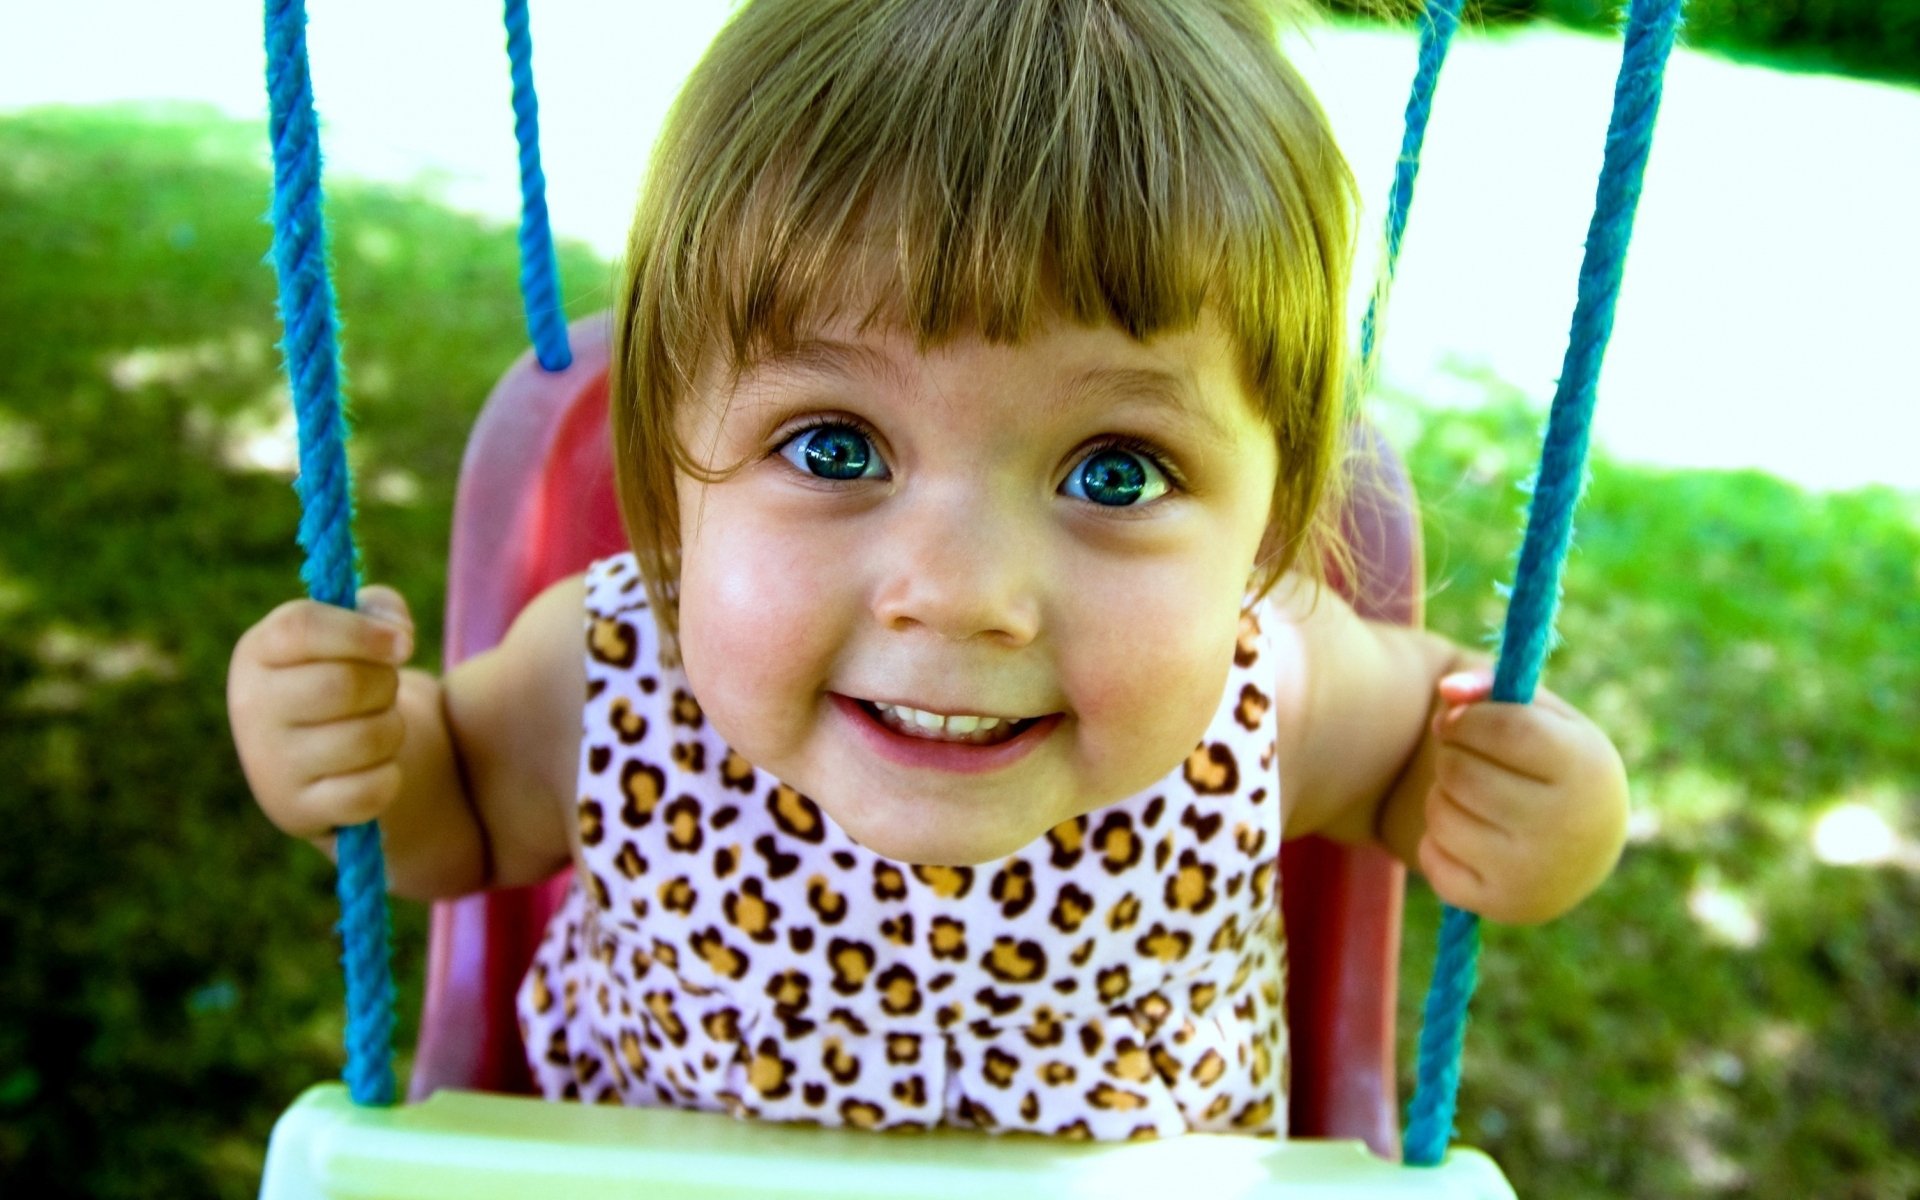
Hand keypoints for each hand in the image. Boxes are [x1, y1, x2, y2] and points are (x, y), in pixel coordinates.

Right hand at [228, 586, 415, 840]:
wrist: (325, 762)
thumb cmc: (345, 677)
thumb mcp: (356, 632)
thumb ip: (380, 611)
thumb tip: (397, 635)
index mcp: (258, 652)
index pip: (301, 628)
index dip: (362, 632)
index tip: (404, 645)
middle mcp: (251, 707)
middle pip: (344, 684)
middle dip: (385, 685)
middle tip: (383, 690)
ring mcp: (269, 765)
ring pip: (365, 738)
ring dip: (391, 730)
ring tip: (375, 726)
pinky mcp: (296, 812)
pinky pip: (370, 791)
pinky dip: (388, 778)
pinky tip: (372, 770)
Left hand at [1419, 669, 1628, 923]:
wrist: (1585, 849)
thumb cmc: (1554, 764)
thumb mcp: (1543, 717)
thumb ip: (1493, 690)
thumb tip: (1447, 691)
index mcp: (1586, 767)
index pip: (1505, 728)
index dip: (1467, 719)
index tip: (1457, 720)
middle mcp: (1568, 825)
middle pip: (1462, 772)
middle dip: (1450, 757)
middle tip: (1464, 759)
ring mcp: (1535, 872)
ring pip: (1441, 814)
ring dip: (1441, 797)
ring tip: (1469, 796)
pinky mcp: (1504, 905)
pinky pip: (1432, 860)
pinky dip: (1436, 842)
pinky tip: (1467, 837)